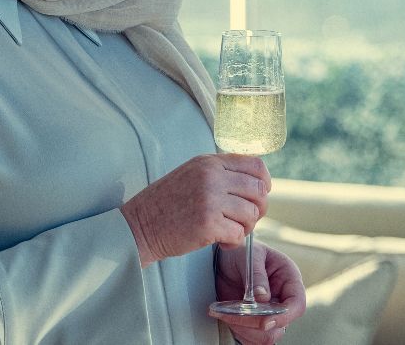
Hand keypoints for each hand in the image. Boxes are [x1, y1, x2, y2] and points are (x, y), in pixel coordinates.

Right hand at [119, 154, 269, 266]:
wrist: (140, 226)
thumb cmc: (167, 204)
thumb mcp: (192, 175)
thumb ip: (221, 173)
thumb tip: (258, 182)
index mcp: (209, 162)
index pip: (256, 165)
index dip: (264, 183)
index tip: (257, 196)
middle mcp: (212, 177)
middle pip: (259, 190)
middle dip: (258, 209)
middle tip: (243, 220)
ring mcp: (210, 200)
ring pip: (252, 214)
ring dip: (244, 228)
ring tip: (227, 231)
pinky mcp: (208, 224)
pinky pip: (239, 234)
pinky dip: (233, 242)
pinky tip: (220, 241)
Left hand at [210, 241, 305, 344]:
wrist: (224, 257)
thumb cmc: (242, 251)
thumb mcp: (250, 256)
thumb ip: (257, 275)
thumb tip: (263, 297)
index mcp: (289, 279)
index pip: (297, 304)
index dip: (283, 316)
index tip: (265, 320)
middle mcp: (282, 299)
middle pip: (280, 325)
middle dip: (255, 323)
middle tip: (232, 313)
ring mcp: (269, 312)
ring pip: (266, 335)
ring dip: (244, 329)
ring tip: (225, 313)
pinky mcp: (255, 320)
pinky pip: (252, 337)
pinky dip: (239, 332)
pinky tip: (225, 317)